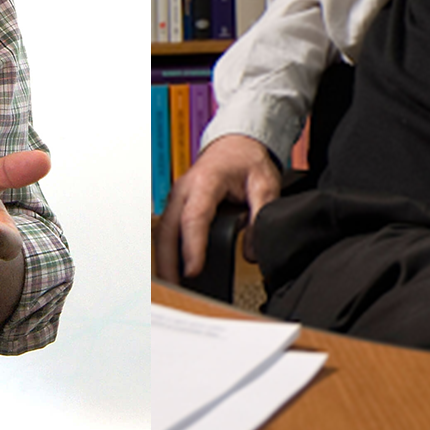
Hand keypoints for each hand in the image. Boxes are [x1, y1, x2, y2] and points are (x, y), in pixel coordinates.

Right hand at [155, 134, 281, 283]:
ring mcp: (178, 196)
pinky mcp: (178, 204)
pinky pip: (168, 228)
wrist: (237, 143)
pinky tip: (175, 268)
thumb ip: (262, 216)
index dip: (193, 246)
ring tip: (174, 284)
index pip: (194, 218)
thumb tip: (252, 252)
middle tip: (177, 285)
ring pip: (164, 230)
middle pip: (169, 228)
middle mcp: (185, 188)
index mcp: (206, 180)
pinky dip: (168, 249)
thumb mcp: (266, 184)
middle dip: (169, 259)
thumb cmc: (247, 160)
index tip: (194, 270)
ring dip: (165, 257)